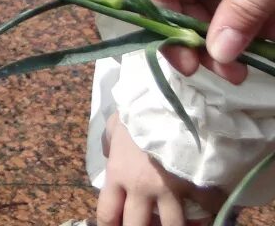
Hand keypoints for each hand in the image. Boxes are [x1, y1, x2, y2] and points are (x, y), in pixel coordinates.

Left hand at [97, 115, 222, 225]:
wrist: (170, 101)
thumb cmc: (140, 111)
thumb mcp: (116, 124)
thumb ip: (110, 142)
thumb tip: (108, 152)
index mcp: (118, 174)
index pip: (107, 213)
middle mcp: (141, 188)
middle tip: (143, 225)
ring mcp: (170, 190)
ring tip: (175, 224)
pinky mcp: (196, 185)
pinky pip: (205, 210)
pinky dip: (207, 214)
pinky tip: (205, 213)